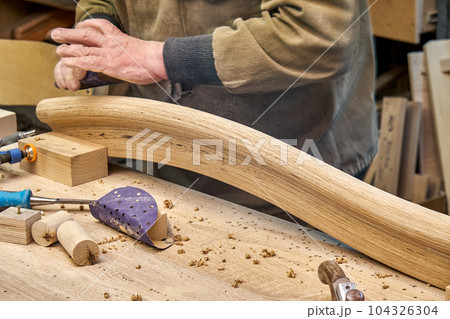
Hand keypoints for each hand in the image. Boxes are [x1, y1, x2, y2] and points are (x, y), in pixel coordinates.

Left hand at [51, 19, 166, 85]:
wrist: (157, 60)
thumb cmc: (153, 59)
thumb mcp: (141, 51)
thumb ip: (132, 54)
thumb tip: (134, 61)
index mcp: (119, 38)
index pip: (100, 26)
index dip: (87, 24)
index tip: (80, 26)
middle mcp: (111, 43)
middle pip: (86, 34)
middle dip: (69, 34)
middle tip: (56, 33)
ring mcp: (109, 53)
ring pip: (83, 47)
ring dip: (68, 48)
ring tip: (58, 49)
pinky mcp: (109, 64)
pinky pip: (88, 61)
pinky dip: (76, 61)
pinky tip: (67, 62)